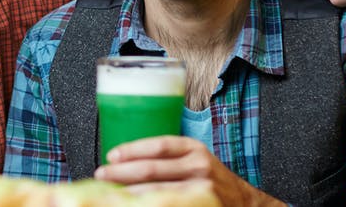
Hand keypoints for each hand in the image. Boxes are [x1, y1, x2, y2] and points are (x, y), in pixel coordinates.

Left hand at [95, 136, 282, 206]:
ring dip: (129, 194)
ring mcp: (201, 190)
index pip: (159, 145)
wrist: (245, 204)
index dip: (132, 150)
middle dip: (121, 173)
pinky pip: (165, 204)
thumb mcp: (195, 161)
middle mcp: (199, 166)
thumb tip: (125, 164)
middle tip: (101, 176)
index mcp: (194, 149)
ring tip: (109, 194)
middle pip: (152, 169)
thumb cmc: (211, 181)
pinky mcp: (199, 205)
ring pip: (155, 192)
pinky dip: (147, 204)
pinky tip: (132, 205)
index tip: (111, 155)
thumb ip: (167, 160)